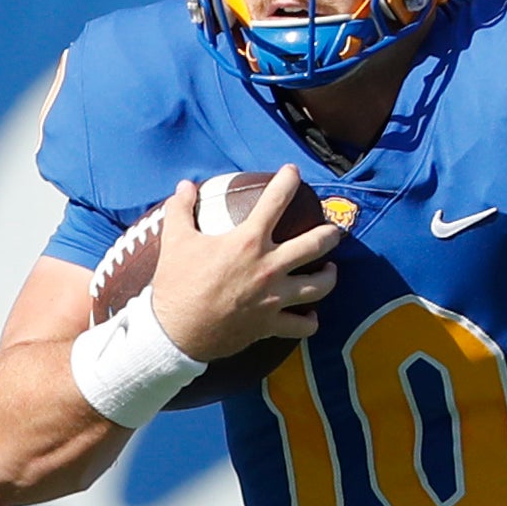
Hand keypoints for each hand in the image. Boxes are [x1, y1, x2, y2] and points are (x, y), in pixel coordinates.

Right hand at [150, 166, 342, 361]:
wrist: (175, 332)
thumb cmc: (176, 284)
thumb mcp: (174, 240)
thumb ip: (180, 209)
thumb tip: (185, 186)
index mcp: (248, 241)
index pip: (277, 200)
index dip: (288, 180)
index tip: (292, 172)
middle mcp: (269, 267)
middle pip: (316, 244)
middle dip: (330, 233)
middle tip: (332, 230)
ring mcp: (274, 298)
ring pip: (320, 286)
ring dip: (329, 276)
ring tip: (329, 270)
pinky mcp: (270, 325)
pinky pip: (303, 326)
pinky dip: (310, 320)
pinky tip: (310, 315)